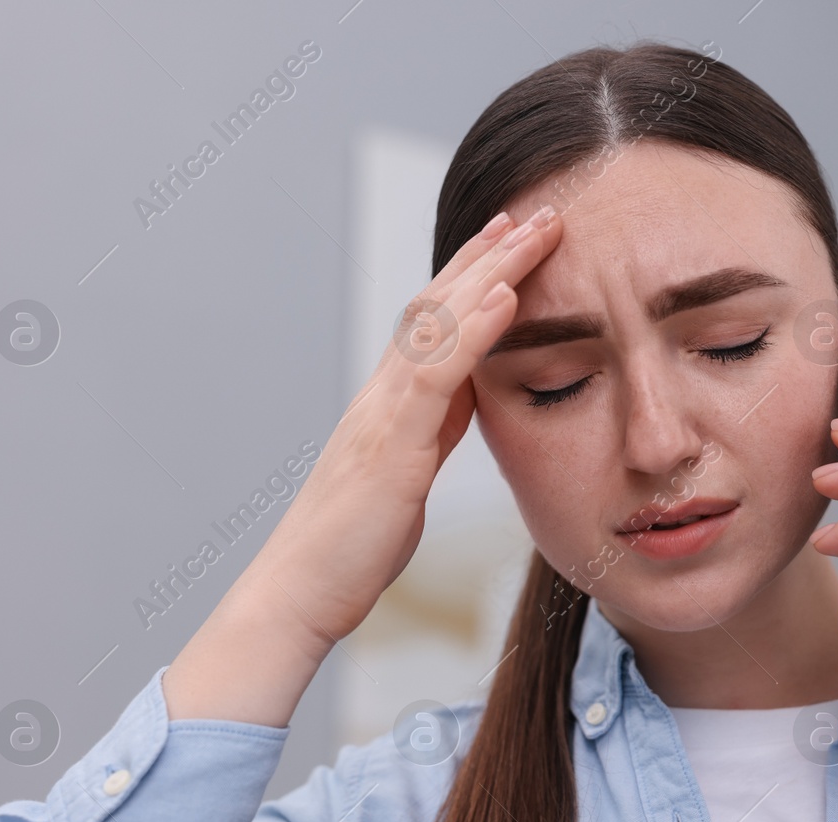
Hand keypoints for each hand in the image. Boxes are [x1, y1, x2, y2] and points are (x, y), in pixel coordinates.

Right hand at [242, 202, 564, 650]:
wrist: (301, 594)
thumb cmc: (352, 547)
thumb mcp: (407, 477)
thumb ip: (433, 431)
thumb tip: (468, 400)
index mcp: (390, 405)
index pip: (436, 324)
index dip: (474, 277)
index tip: (512, 240)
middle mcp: (382, 395)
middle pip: (438, 306)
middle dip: (489, 255)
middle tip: (536, 211)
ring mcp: (383, 414)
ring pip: (437, 323)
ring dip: (489, 271)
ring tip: (531, 230)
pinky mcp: (391, 445)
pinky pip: (436, 373)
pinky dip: (473, 329)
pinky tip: (507, 296)